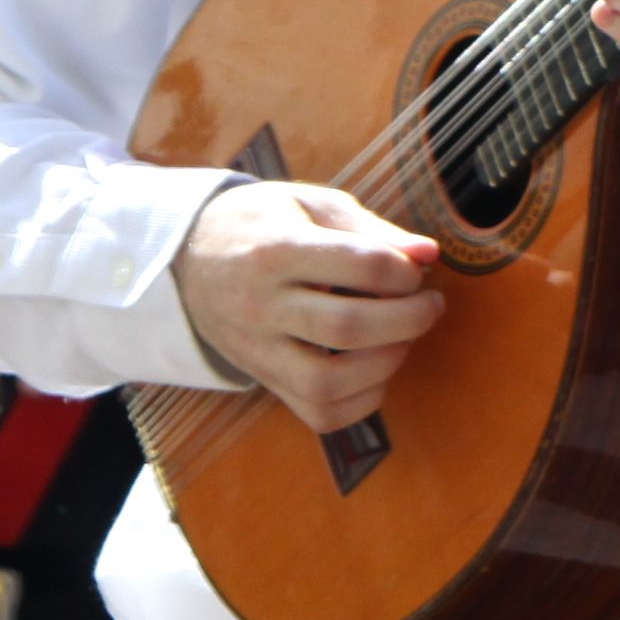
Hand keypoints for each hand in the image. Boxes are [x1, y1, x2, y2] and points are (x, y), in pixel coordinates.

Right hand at [172, 180, 442, 434]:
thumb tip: (429, 255)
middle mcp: (261, 307)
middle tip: (429, 304)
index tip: (416, 268)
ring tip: (404, 337)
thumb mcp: (313, 206)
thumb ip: (372, 230)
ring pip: (327, 382)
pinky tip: (377, 367)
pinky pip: (318, 413)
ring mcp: (258, 351)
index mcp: (276, 251)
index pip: (362, 266)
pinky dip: (363, 399)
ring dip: (387, 363)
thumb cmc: (265, 224)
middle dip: (410, 318)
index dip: (407, 270)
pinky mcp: (264, 380)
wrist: (190, 257)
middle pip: (347, 328)